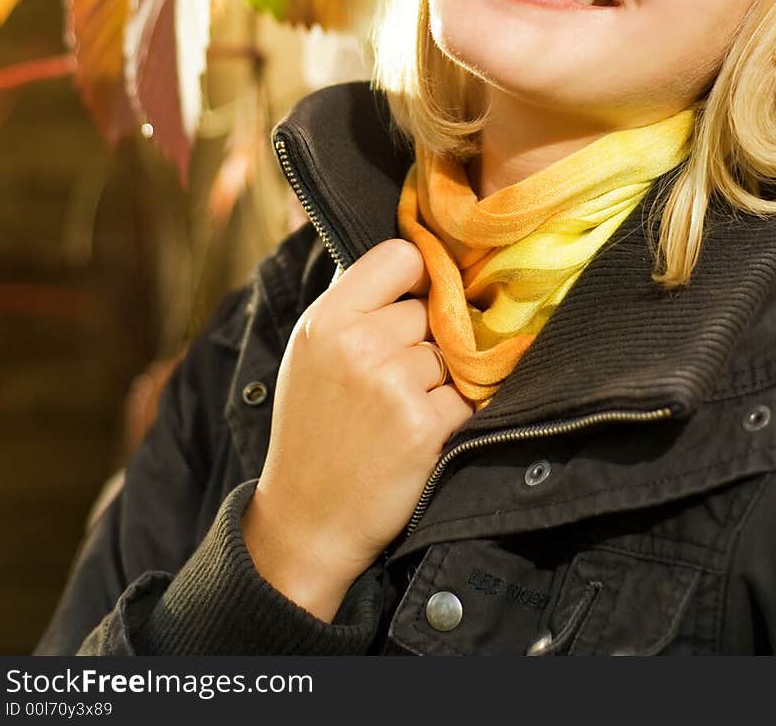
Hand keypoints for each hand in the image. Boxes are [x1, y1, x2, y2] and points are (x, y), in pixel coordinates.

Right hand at [241, 239, 473, 620]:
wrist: (308, 519)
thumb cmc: (313, 429)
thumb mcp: (311, 353)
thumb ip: (355, 306)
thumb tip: (416, 260)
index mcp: (326, 319)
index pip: (400, 256)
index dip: (418, 276)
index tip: (417, 299)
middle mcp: (357, 344)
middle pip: (430, 309)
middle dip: (423, 340)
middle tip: (392, 379)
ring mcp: (391, 384)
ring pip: (451, 353)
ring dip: (439, 380)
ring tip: (399, 411)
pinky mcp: (423, 425)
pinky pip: (467, 395)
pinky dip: (453, 414)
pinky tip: (420, 433)